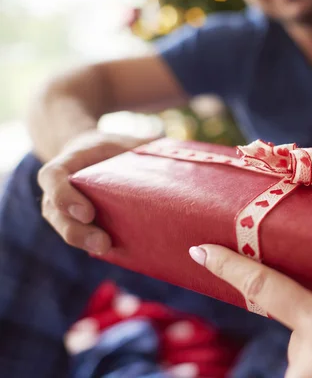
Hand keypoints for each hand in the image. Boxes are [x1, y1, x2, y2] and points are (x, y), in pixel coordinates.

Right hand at [38, 130, 157, 254]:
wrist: (92, 155)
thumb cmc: (109, 148)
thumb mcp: (121, 141)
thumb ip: (142, 144)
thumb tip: (177, 151)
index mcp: (66, 164)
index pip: (52, 177)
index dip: (64, 196)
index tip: (88, 213)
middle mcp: (58, 189)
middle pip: (56, 213)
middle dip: (78, 232)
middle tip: (103, 244)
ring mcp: (64, 209)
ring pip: (66, 229)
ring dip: (85, 243)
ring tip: (107, 250)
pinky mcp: (78, 223)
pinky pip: (81, 236)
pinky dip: (94, 244)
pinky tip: (116, 252)